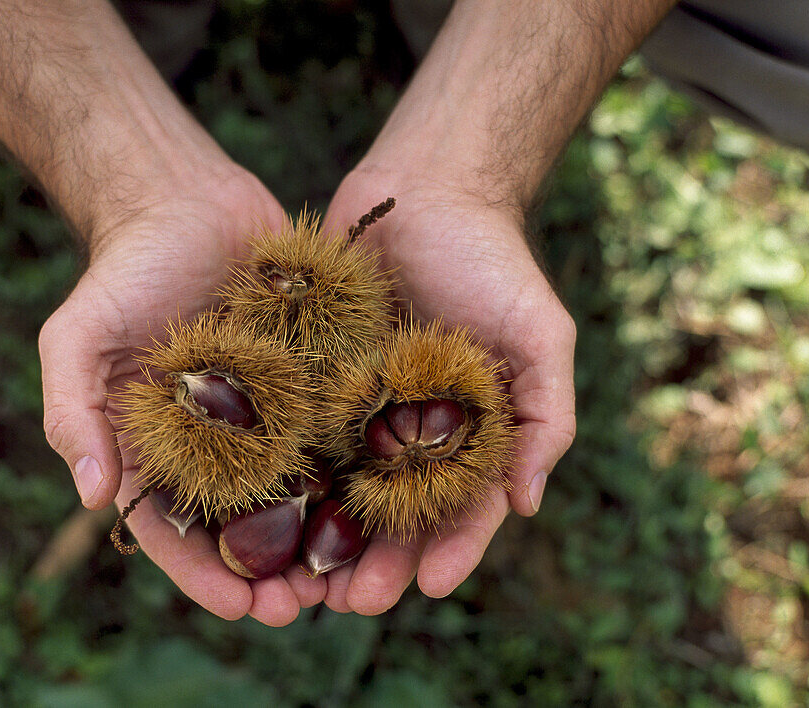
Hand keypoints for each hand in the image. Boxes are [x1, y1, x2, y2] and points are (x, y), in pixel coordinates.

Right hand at [38, 170, 326, 625]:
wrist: (187, 200)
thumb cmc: (124, 270)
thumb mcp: (76, 337)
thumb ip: (74, 413)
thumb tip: (94, 500)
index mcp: (159, 451)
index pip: (178, 532)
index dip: (204, 576)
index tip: (242, 608)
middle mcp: (219, 444)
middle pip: (247, 529)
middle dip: (275, 574)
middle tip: (309, 605)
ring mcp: (272, 415)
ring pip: (302, 494)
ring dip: (324, 540)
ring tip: (354, 574)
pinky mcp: (315, 380)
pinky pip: (339, 434)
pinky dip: (359, 472)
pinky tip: (388, 500)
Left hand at [319, 170, 576, 613]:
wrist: (427, 190)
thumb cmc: (494, 261)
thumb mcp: (542, 335)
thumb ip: (547, 417)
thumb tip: (528, 506)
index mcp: (468, 434)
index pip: (463, 509)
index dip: (452, 552)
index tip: (430, 585)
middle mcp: (410, 433)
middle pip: (393, 516)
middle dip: (377, 563)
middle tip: (351, 602)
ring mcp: (358, 409)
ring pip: (338, 492)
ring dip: (323, 541)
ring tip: (303, 582)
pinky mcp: (312, 379)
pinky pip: (297, 434)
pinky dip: (282, 477)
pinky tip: (260, 512)